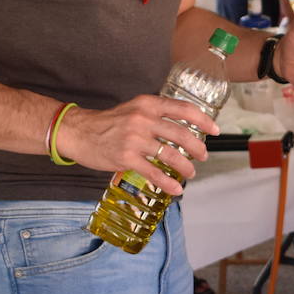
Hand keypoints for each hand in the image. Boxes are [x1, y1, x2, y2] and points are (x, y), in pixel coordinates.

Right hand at [54, 95, 219, 195]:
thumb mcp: (134, 108)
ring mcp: (134, 139)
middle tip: (203, 156)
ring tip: (191, 172)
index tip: (215, 130)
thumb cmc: (109, 122)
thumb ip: (156, 114)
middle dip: (197, 148)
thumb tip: (183, 126)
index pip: (183, 109)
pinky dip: (168, 183)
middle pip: (181, 134)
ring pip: (170, 155)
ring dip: (186, 167)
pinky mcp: (125, 158)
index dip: (203, 120)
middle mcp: (143, 119)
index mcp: (148, 104)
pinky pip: (154, 173)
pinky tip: (176, 189)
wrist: (78, 132)